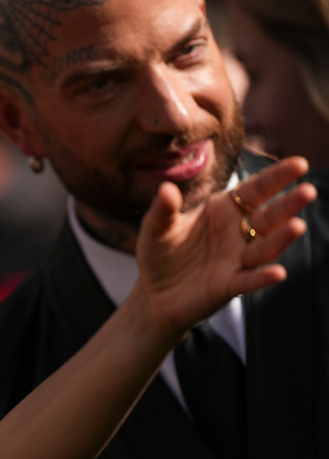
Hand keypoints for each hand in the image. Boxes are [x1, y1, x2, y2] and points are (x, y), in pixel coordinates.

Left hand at [135, 156, 314, 337]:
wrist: (152, 294)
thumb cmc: (158, 254)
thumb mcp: (156, 228)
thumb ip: (163, 209)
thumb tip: (165, 188)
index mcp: (223, 210)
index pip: (255, 190)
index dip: (277, 177)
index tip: (300, 164)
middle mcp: (237, 233)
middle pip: (269, 216)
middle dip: (288, 204)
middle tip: (307, 190)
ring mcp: (236, 260)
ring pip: (265, 247)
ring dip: (281, 238)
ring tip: (297, 226)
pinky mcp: (229, 286)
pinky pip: (249, 280)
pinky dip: (262, 277)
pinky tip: (277, 273)